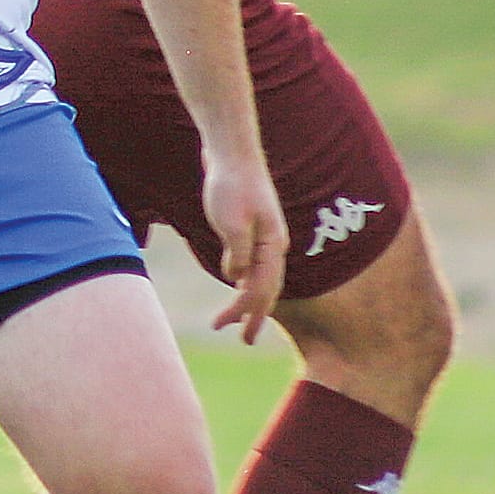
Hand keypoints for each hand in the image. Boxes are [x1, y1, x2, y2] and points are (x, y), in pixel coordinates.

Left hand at [202, 147, 290, 343]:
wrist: (232, 152)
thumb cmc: (230, 185)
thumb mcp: (231, 223)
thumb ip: (237, 254)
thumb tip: (236, 278)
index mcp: (273, 244)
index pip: (260, 289)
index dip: (241, 311)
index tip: (220, 326)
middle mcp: (275, 243)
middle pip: (268, 288)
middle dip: (256, 316)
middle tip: (246, 341)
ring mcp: (266, 236)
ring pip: (263, 277)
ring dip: (251, 300)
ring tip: (240, 322)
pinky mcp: (254, 228)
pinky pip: (255, 264)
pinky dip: (247, 281)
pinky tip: (237, 286)